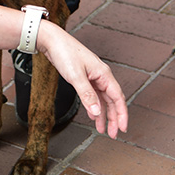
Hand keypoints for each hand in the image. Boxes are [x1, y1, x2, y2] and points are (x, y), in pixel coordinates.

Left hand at [38, 21, 127, 137]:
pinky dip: (94, 106)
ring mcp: (93, 76)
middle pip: (112, 100)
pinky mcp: (84, 77)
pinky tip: (92, 115)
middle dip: (113, 118)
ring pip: (102, 99)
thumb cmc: (65, 52)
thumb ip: (87, 95)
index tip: (122, 128)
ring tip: (101, 129)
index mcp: (104, 74)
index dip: (121, 114)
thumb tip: (97, 112)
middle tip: (112, 134)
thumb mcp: (76, 76)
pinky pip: (93, 95)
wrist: (52, 40)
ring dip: (103, 114)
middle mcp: (101, 75)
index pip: (118, 98)